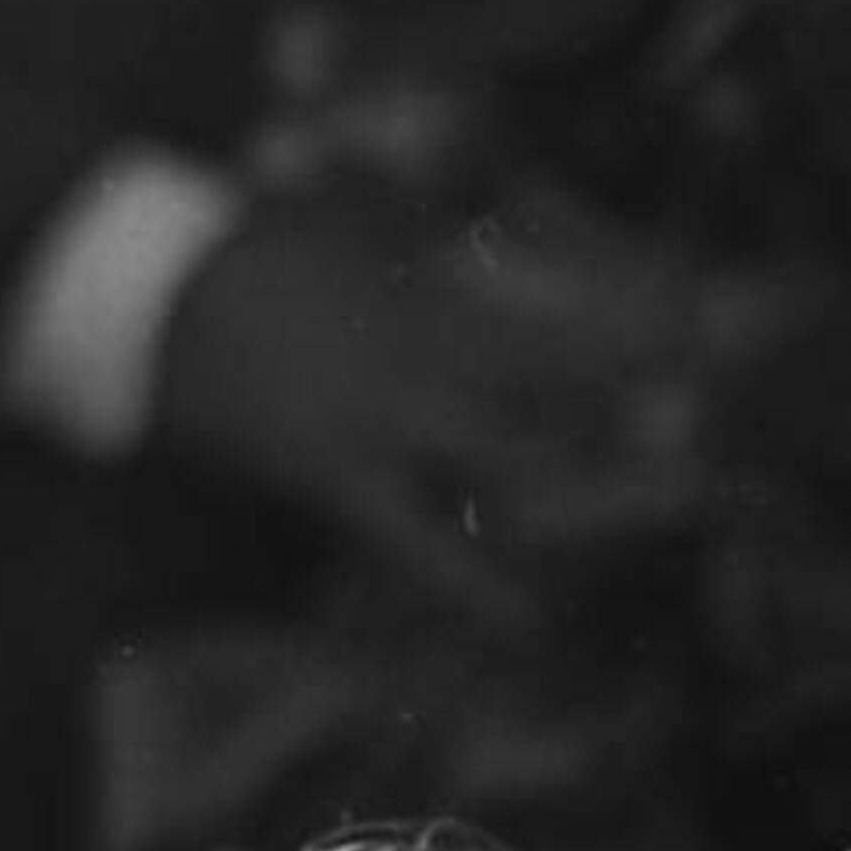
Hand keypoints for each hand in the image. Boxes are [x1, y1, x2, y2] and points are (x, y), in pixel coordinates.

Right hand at [146, 197, 695, 589]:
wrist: (149, 295)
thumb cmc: (243, 250)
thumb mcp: (345, 225)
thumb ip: (421, 235)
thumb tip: (487, 233)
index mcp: (426, 284)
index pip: (552, 300)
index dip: (632, 317)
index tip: (701, 321)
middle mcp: (425, 351)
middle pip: (556, 369)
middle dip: (630, 381)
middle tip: (698, 395)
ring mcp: (388, 417)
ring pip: (509, 453)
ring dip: (577, 475)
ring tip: (654, 499)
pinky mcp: (340, 477)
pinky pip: (421, 544)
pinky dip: (475, 588)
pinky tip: (528, 625)